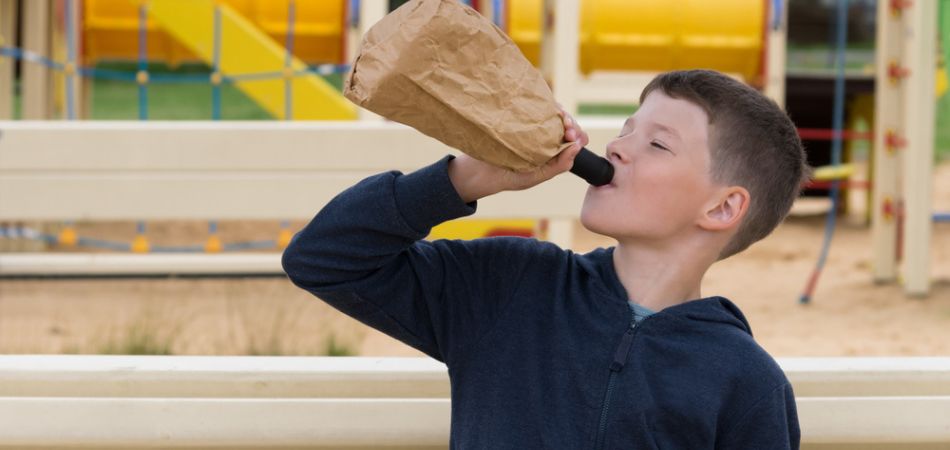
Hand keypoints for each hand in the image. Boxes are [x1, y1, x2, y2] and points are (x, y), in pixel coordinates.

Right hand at [448, 109, 587, 202]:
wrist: (481, 171)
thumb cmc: (510, 177)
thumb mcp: (537, 176)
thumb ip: (559, 165)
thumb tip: (577, 146)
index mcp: (555, 152)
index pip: (576, 140)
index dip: (577, 135)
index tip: (571, 135)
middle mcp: (548, 137)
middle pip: (567, 123)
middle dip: (570, 122)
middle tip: (566, 126)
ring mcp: (535, 126)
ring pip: (554, 113)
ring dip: (559, 112)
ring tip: (557, 114)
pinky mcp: (522, 117)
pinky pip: (537, 106)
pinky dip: (543, 104)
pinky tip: (543, 106)